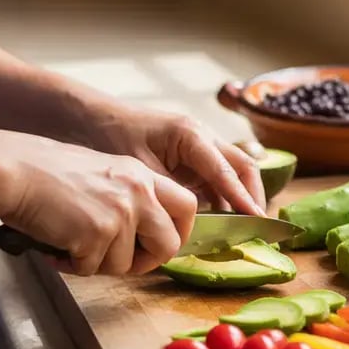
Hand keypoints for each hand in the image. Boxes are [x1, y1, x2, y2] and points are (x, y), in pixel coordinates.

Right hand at [0, 133, 197, 275]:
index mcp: (143, 175)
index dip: (179, 232)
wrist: (17, 171)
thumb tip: (143, 236)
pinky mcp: (97, 233)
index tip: (160, 244)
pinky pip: (93, 268)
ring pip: (127, 264)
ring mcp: (121, 212)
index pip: (188, 205)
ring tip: (74, 246)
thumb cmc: (51, 173)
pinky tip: (59, 247)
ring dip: (100, 264)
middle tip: (125, 262)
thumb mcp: (105, 173)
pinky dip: (74, 265)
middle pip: (170, 243)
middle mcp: (139, 192)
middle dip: (148, 261)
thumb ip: (130, 198)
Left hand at [86, 104, 265, 214]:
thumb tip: (193, 220)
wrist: (91, 118)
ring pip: (230, 173)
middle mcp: (201, 137)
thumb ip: (169, 192)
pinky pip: (213, 179)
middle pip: (241, 166)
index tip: (256, 219)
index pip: (227, 169)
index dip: (243, 197)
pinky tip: (218, 221)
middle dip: (252, 195)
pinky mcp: (189, 158)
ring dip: (238, 199)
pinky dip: (220, 198)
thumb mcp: (140, 168)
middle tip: (258, 226)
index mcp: (191, 134)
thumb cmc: (112, 136)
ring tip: (243, 229)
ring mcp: (198, 147)